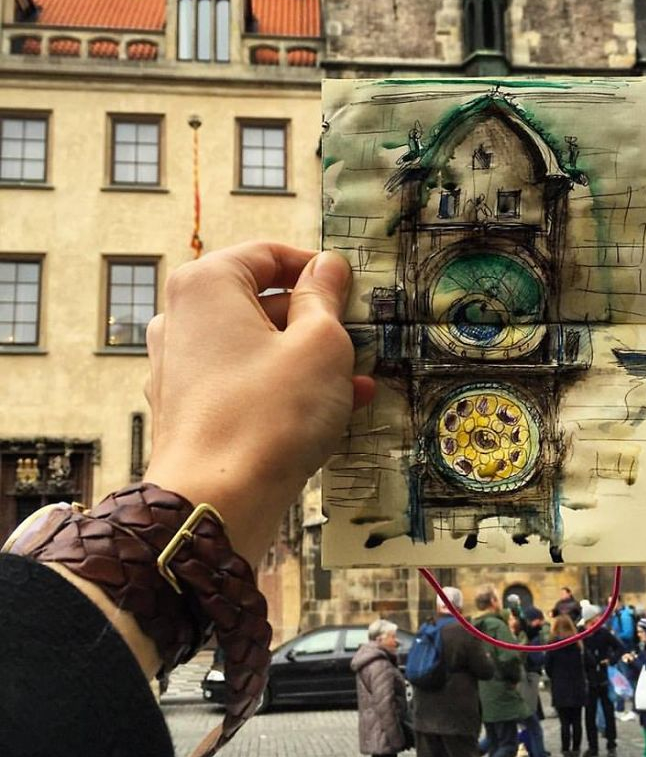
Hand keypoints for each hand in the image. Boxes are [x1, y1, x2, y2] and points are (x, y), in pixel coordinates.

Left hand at [144, 242, 374, 565]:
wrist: (216, 502)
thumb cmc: (267, 417)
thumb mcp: (320, 344)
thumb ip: (325, 297)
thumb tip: (328, 268)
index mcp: (207, 285)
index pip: (268, 254)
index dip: (315, 267)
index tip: (348, 286)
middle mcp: (183, 318)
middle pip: (260, 300)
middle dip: (314, 319)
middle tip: (355, 335)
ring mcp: (180, 364)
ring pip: (256, 344)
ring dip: (305, 356)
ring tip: (353, 379)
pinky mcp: (188, 405)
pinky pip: (244, 380)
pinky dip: (282, 385)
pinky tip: (329, 408)